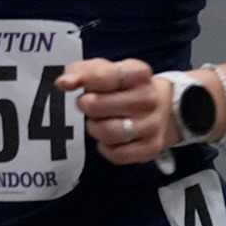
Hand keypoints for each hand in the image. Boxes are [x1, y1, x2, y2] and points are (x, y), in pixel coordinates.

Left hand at [57, 58, 172, 163]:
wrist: (161, 108)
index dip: (83, 81)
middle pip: (97, 106)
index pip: (104, 76)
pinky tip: (109, 139)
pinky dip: (106, 148)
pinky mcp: (151, 147)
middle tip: (87, 105)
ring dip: (94, 128)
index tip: (70, 84)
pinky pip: (117, 154)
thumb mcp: (105, 70)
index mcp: (139, 73)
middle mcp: (149, 98)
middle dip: (85, 106)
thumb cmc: (123, 87)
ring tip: (97, 122)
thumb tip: (63, 83)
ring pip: (108, 132)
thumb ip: (81, 72)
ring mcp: (152, 124)